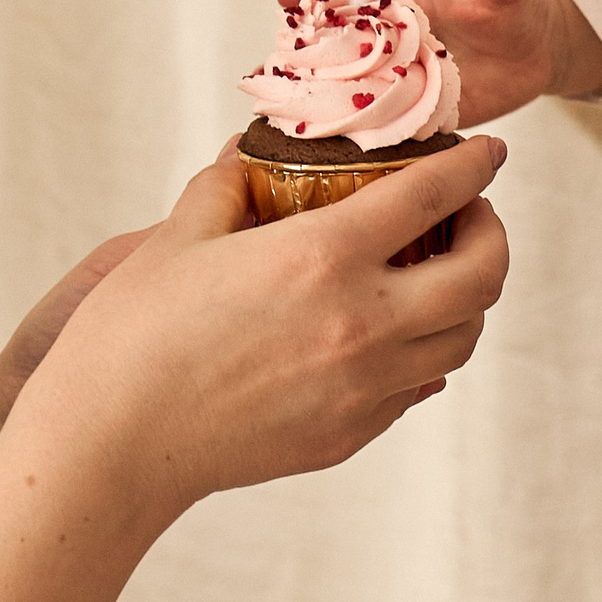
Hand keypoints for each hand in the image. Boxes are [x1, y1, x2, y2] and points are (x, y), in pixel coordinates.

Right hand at [16, 137, 510, 517]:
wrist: (110, 448)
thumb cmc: (130, 338)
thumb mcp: (178, 239)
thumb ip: (227, 185)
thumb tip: (248, 153)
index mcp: (321, 258)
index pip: (433, 196)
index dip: (474, 167)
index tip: (489, 153)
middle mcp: (363, 325)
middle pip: (483, 277)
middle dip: (491, 235)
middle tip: (468, 215)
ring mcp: (364, 388)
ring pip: (462, 338)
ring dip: (467, 297)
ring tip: (436, 272)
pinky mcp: (352, 433)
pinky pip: (418, 385)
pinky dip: (425, 348)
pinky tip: (394, 330)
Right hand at [276, 0, 601, 125]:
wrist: (535, 52)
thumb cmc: (512, 7)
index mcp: (400, 3)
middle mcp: (390, 44)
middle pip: (338, 50)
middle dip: (303, 60)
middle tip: (268, 70)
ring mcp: (400, 82)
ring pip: (354, 94)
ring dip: (323, 106)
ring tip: (284, 118)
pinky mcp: (415, 118)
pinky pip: (384, 131)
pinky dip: (361, 142)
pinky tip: (330, 156)